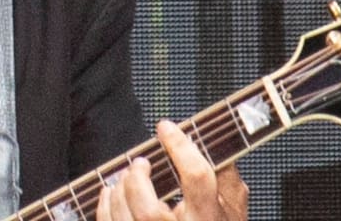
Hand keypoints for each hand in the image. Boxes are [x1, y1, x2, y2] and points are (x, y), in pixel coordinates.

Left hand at [95, 119, 248, 220]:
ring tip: (126, 176)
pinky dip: (106, 205)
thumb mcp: (234, 211)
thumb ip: (227, 178)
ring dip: (119, 189)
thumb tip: (213, 142)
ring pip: (125, 219)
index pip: (198, 179)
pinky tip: (112, 192)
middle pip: (149, 211)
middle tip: (140, 162)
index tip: (166, 128)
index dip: (180, 147)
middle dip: (137, 179)